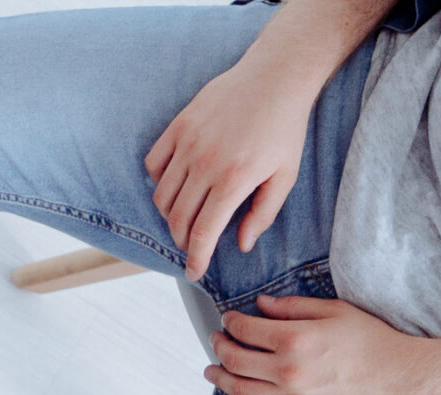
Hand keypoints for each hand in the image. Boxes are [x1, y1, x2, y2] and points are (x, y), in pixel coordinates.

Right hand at [145, 52, 315, 280]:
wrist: (276, 75)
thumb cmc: (285, 127)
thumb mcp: (286, 175)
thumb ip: (263, 213)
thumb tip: (242, 244)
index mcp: (234, 179)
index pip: (203, 232)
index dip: (196, 258)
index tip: (194, 272)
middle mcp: (205, 163)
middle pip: (177, 218)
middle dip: (182, 240)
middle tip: (192, 245)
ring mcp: (188, 143)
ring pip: (162, 195)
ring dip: (169, 215)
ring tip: (183, 217)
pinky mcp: (178, 126)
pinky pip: (154, 164)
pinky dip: (159, 181)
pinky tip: (176, 184)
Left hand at [205, 296, 421, 394]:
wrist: (397, 377)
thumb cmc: (370, 340)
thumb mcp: (334, 311)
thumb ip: (293, 306)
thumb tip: (260, 303)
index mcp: (294, 338)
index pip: (245, 330)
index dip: (230, 323)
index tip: (227, 320)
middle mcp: (287, 370)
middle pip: (235, 360)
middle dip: (219, 348)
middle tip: (215, 341)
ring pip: (240, 390)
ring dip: (220, 379)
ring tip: (211, 371)